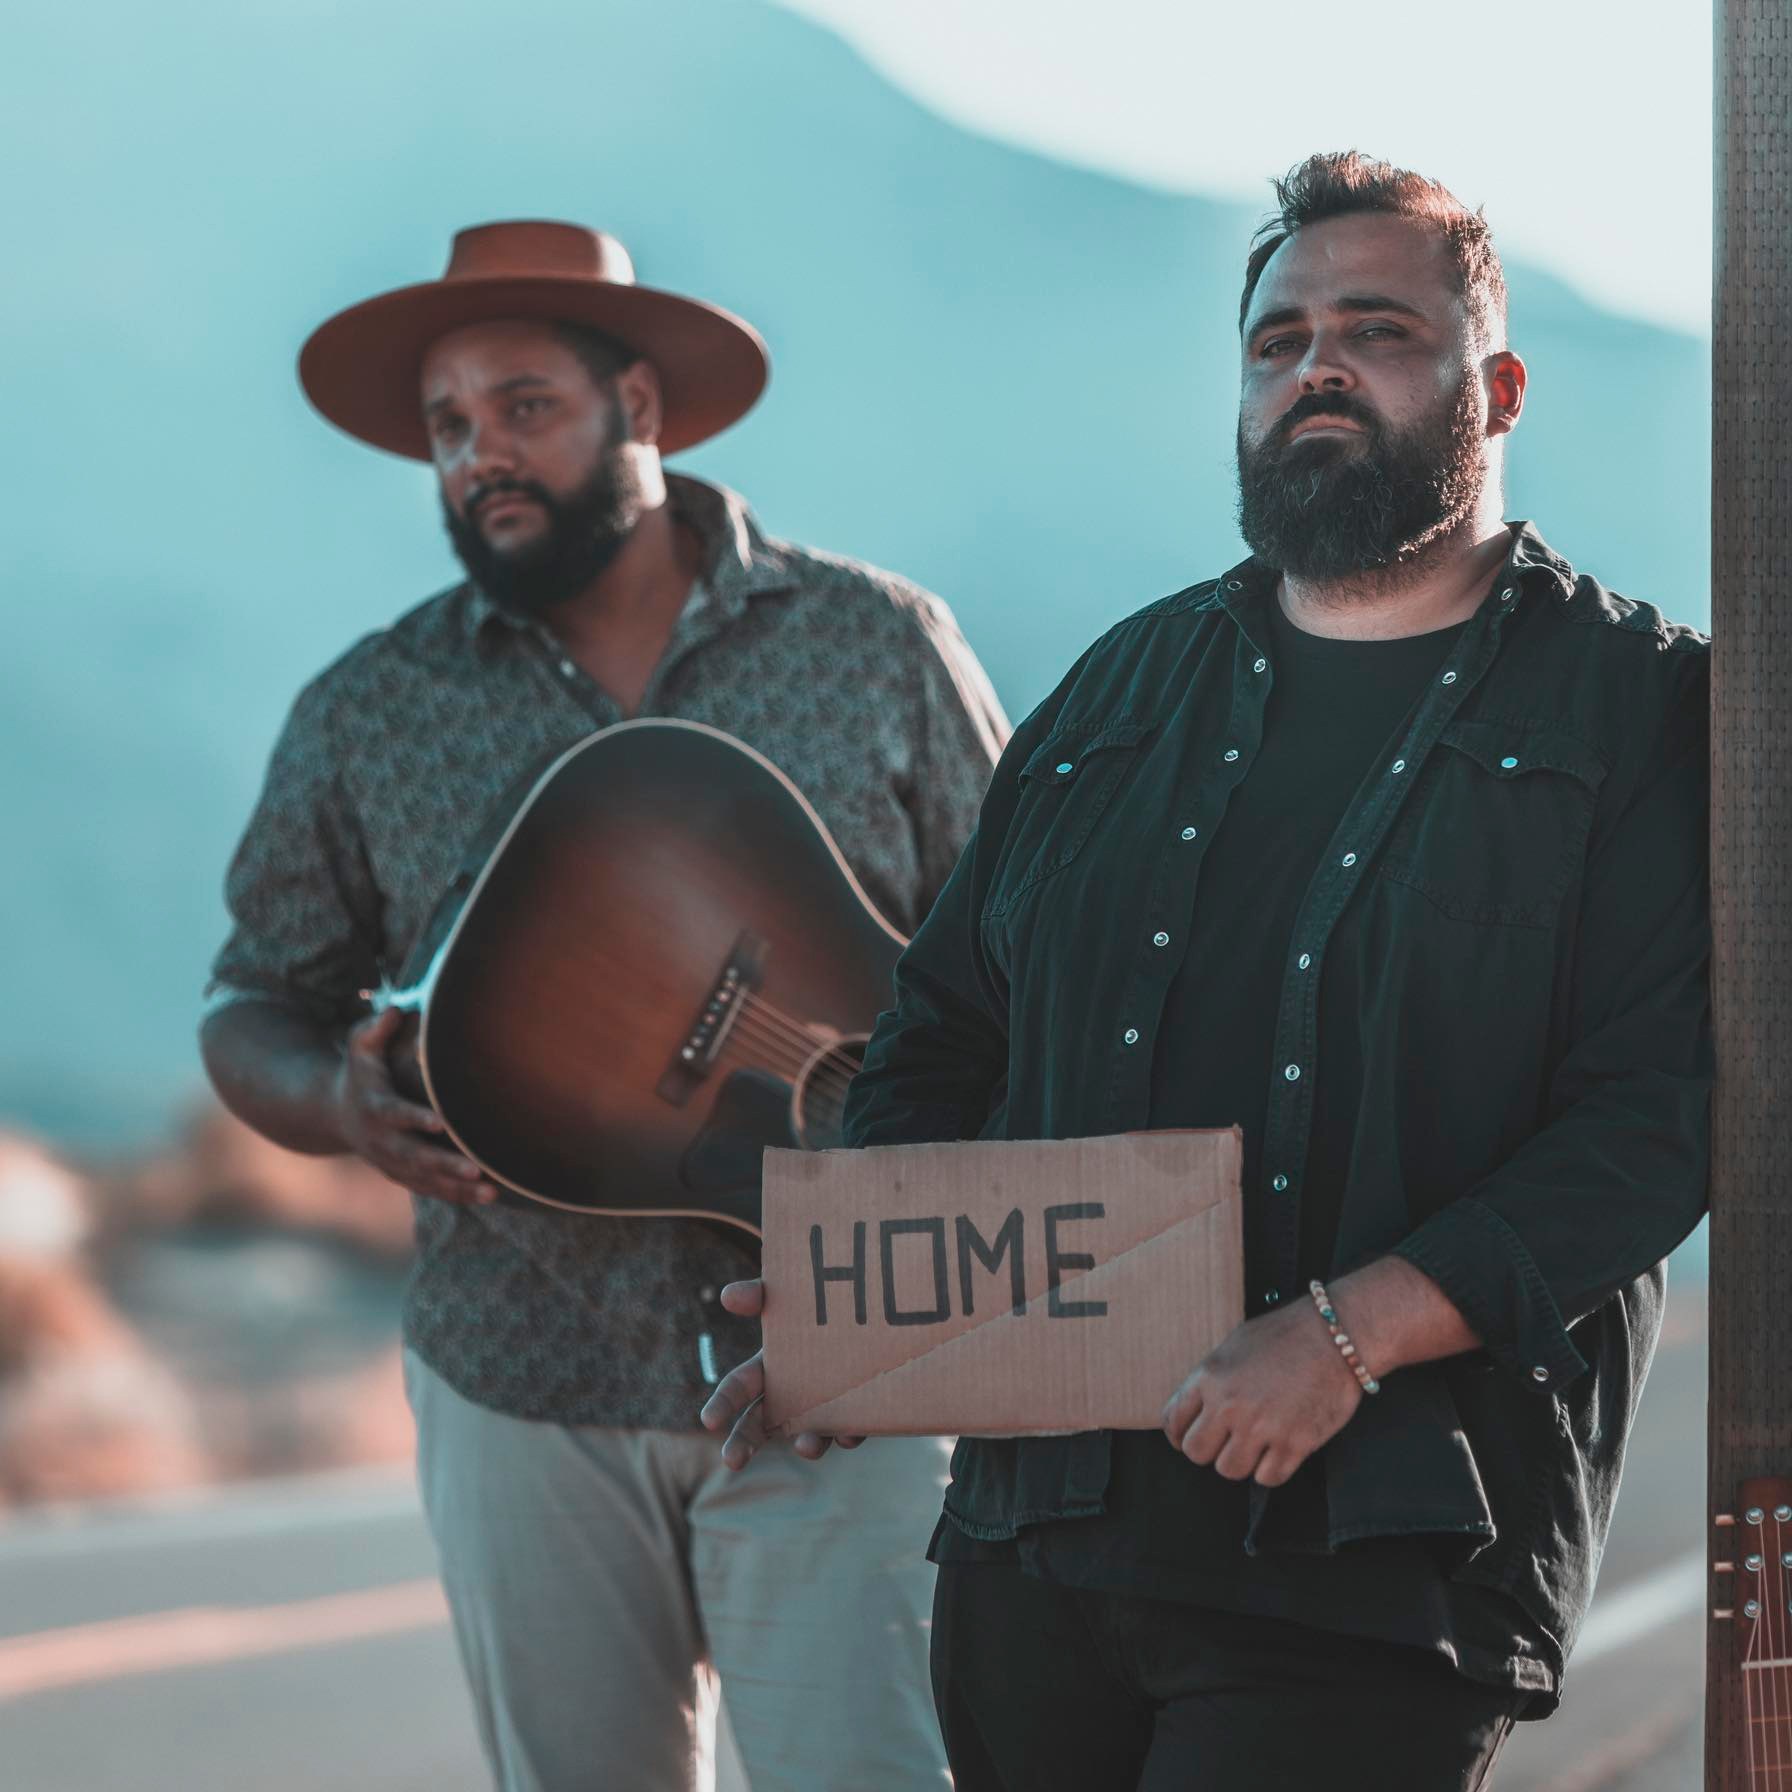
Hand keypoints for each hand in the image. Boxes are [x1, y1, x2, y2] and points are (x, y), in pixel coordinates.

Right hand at [332, 1007, 498, 1205]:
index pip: (396, 1114)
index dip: (416, 1119)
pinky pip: (429, 1189)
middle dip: (445, 1165)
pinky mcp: (401, 1174)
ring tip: (492, 1193)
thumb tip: (395, 1008)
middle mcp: (382, 1141)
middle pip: (415, 1156)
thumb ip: (376, 1028)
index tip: (442, 1123)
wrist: (335, 1113)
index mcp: (376, 1107)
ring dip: (458, 1188)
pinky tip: (486, 1198)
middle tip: (475, 1169)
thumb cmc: (360, 1072)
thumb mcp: (360, 1046)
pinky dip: (455, 1196)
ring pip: (425, 1180)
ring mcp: (391, 1161)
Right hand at [698, 1279, 865, 1469]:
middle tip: (730, 1461)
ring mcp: (823, 1406)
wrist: (875, 1317)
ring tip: (806, 1447)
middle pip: (759, 1423)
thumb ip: (759, 1294)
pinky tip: (850, 1436)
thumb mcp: (787, 1296)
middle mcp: (791, 1393)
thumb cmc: (818, 1307)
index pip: (738, 1388)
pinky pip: (852, 1430)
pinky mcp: (858, 1412)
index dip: (722, 1402)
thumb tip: (727, 1296)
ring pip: (808, 1434)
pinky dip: (850, 1435)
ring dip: (806, 1443)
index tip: (707, 1421)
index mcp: (769, 1367)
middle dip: (743, 1442)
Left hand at [1161, 1298, 1362, 1487]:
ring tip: (1253, 1444)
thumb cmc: (1286, 1335)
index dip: (1178, 1433)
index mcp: (1210, 1377)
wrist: (1337, 1337)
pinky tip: (1276, 1451)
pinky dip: (1270, 1470)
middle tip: (1223, 1441)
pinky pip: (1268, 1478)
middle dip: (1208, 1450)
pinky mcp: (1295, 1444)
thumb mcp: (1234, 1345)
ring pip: (1229, 1470)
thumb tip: (1197, 1407)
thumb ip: (1212, 1378)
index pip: (1172, 1421)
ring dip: (1240, 1461)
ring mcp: (1262, 1427)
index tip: (1186, 1437)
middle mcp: (1231, 1405)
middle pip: (1196, 1452)